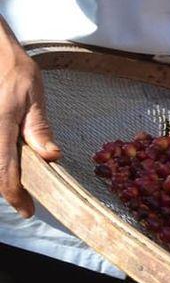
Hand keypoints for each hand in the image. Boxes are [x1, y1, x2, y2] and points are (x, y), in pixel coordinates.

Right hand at [0, 34, 58, 216]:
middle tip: (26, 199)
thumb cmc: (17, 73)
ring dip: (4, 175)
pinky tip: (12, 164)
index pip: (5, 169)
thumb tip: (51, 157)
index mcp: (1, 125)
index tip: (27, 210)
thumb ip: (38, 128)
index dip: (15, 194)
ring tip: (20, 184)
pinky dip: (2, 163)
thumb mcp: (34, 97)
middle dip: (9, 189)